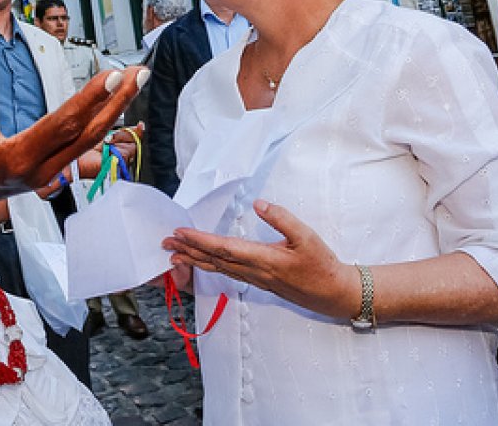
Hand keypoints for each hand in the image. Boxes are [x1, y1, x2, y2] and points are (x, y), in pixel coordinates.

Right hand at [0, 67, 147, 232]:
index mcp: (20, 159)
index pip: (64, 124)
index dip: (90, 99)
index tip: (113, 76)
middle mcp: (41, 169)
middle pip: (88, 133)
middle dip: (118, 102)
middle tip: (139, 73)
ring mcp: (50, 173)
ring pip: (90, 139)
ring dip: (115, 110)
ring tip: (134, 81)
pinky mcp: (52, 171)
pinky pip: (83, 144)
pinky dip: (101, 121)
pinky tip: (114, 104)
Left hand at [161, 199, 358, 319]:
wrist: (333, 293)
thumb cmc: (321, 264)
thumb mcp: (307, 237)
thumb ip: (282, 218)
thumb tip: (259, 203)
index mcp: (264, 259)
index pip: (224, 248)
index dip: (200, 241)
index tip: (180, 232)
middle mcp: (254, 271)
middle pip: (214, 260)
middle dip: (187, 251)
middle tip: (165, 242)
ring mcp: (254, 278)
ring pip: (217, 269)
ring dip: (194, 260)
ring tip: (173, 254)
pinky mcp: (256, 281)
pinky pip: (225, 273)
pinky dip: (207, 267)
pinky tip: (198, 263)